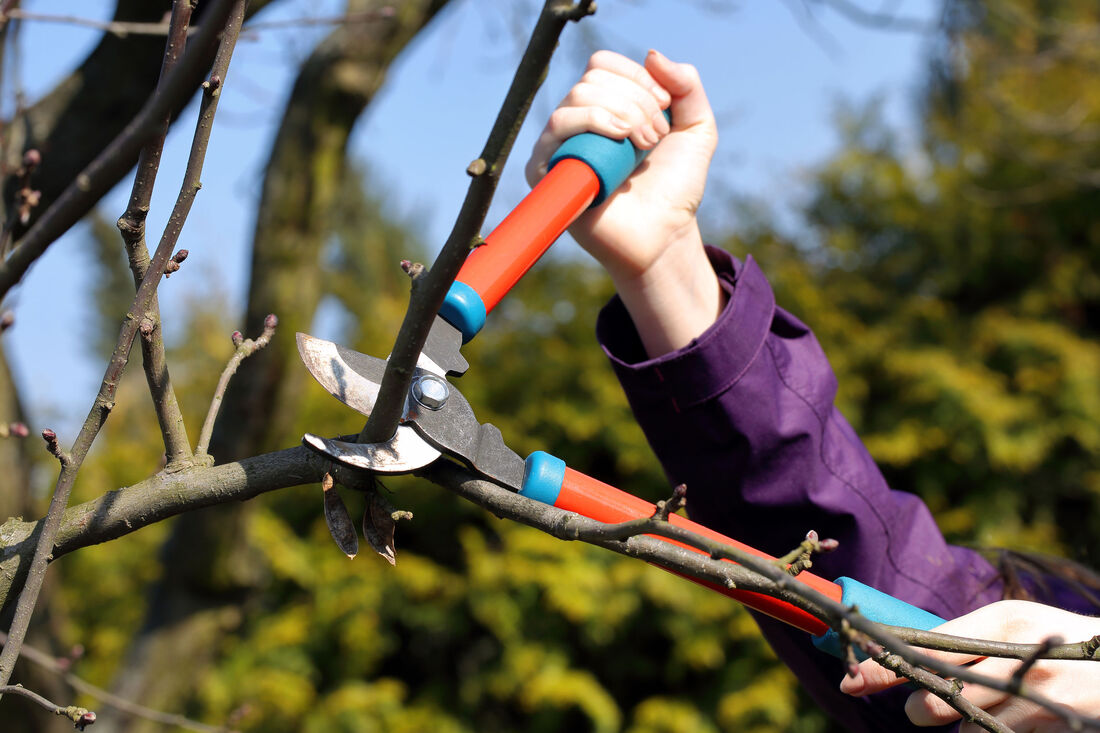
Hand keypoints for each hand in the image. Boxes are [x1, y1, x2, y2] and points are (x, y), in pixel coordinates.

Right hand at [526, 50, 722, 356]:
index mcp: (604, 107)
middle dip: (635, 101)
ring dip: (621, 114)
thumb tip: (650, 54)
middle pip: (592, 79)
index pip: (602, 65)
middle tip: (656, 138)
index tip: (665, 108)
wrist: (664, 234)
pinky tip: (621, 142)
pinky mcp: (546, 172)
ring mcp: (559, 147)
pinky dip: (593, 123)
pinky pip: (556, 128)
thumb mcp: (697, 128)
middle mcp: (577, 124)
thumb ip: (687, 85)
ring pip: (577, 98)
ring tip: (644, 146)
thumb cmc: (675, 187)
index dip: (637, 78)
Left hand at [840, 600, 1099, 731]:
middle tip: (927, 707)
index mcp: (1001, 619)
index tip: (850, 682)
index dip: (884, 666)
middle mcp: (1016, 653)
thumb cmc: (1063, 646)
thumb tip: (907, 662)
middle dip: (923, 708)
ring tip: (1003, 706)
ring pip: (965, 726)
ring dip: (969, 724)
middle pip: (937, 695)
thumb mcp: (1018, 628)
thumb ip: (967, 643)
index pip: (925, 644)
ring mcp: (1037, 692)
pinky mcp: (1056, 722)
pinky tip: (1024, 721)